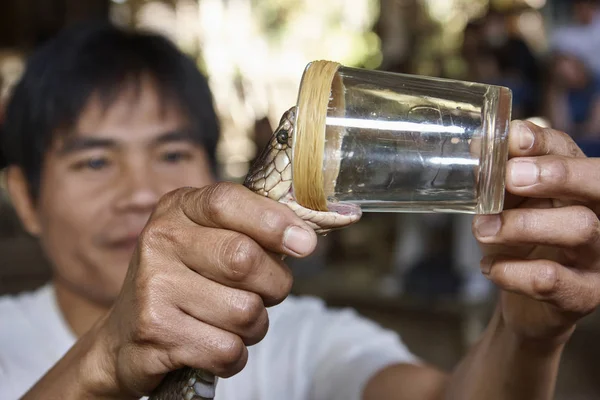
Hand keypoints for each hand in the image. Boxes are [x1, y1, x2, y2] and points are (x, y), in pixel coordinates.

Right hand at [90, 183, 317, 397]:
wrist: (123, 337)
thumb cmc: (184, 282)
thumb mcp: (208, 241)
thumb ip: (251, 231)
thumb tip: (305, 239)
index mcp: (177, 210)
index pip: (226, 202)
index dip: (272, 221)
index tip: (305, 244)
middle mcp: (159, 241)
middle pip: (244, 259)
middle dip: (273, 285)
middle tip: (265, 292)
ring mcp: (153, 287)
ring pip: (245, 311)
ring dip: (254, 326)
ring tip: (232, 322)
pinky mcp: (155, 333)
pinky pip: (228, 350)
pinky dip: (235, 355)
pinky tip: (215, 345)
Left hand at [472, 121, 599, 342]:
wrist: (527, 301)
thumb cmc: (522, 241)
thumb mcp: (510, 202)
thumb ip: (502, 175)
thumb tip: (478, 144)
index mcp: (579, 184)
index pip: (569, 150)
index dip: (543, 142)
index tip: (513, 138)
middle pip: (599, 183)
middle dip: (555, 174)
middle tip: (510, 176)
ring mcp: (598, 256)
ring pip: (579, 228)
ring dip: (521, 225)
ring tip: (482, 228)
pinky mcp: (583, 293)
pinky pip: (551, 279)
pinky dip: (511, 270)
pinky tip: (489, 267)